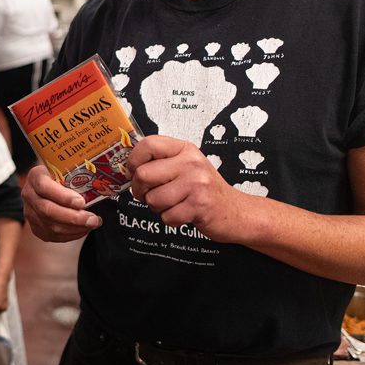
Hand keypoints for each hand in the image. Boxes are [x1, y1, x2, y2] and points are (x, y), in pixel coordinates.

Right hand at [22, 165, 101, 241]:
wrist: (46, 185)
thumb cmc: (58, 175)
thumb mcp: (64, 169)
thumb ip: (75, 175)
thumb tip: (99, 183)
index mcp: (35, 176)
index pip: (45, 187)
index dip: (63, 196)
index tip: (81, 202)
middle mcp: (29, 195)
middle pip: (48, 210)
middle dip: (73, 217)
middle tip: (92, 219)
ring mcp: (30, 213)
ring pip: (51, 226)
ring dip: (75, 228)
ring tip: (92, 224)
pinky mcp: (35, 227)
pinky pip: (53, 236)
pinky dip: (71, 235)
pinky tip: (83, 229)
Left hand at [126, 135, 244, 241]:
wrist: (236, 211)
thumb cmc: (205, 189)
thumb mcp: (186, 166)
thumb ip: (161, 162)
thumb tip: (128, 168)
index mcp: (184, 149)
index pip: (148, 144)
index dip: (133, 161)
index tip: (133, 172)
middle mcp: (191, 163)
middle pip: (143, 174)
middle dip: (140, 190)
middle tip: (148, 195)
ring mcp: (196, 184)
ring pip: (153, 199)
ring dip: (157, 208)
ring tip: (173, 204)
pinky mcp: (199, 206)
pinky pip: (166, 216)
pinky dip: (170, 220)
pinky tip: (183, 213)